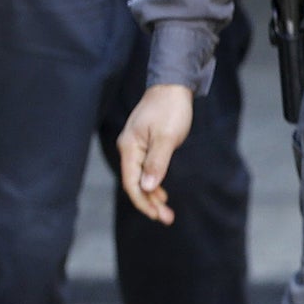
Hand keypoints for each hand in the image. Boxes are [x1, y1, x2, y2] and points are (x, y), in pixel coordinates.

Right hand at [116, 83, 193, 222]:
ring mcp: (136, 146)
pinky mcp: (145, 143)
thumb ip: (156, 163)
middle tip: (166, 219)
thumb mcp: (167, 137)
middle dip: (149, 203)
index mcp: (129, 148)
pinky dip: (153, 181)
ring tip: (165, 211)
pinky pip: (146, 168)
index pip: (132, 183)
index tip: (157, 216)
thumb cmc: (171, 108)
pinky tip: (161, 193)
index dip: (143, 202)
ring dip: (152, 195)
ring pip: (141, 177)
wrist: (174, 84)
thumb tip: (146, 188)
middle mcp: (128, 148)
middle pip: (135, 183)